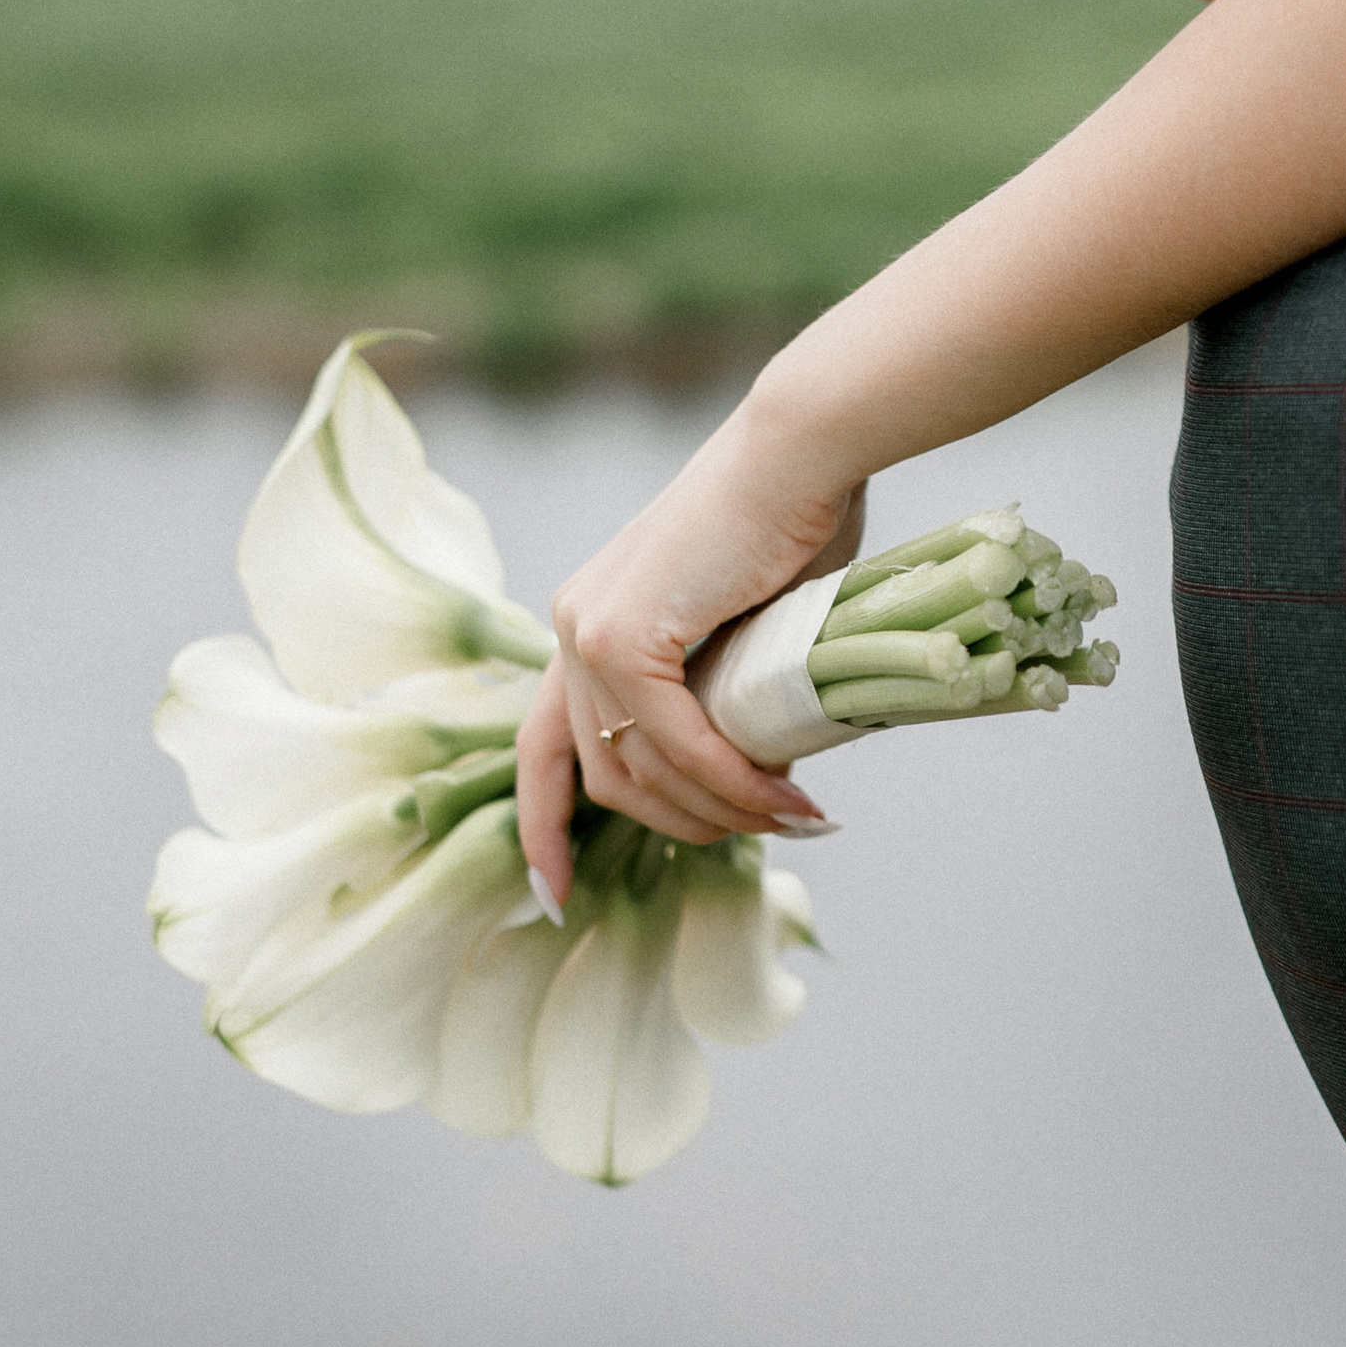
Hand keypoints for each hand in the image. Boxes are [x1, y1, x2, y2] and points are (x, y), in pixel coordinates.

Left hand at [513, 411, 866, 896]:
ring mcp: (588, 627)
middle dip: (676, 828)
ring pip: (639, 768)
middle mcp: (572, 626)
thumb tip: (760, 766)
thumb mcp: (744, 627)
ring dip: (717, 811)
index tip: (558, 895)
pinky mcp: (624, 631)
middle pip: (600, 775)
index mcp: (587, 622)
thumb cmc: (795, 520)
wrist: (802, 450)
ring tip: (790, 818)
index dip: (543, 829)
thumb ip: (730, 690)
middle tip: (756, 833)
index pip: (543, 750)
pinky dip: (728, 781)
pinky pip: (672, 741)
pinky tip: (778, 798)